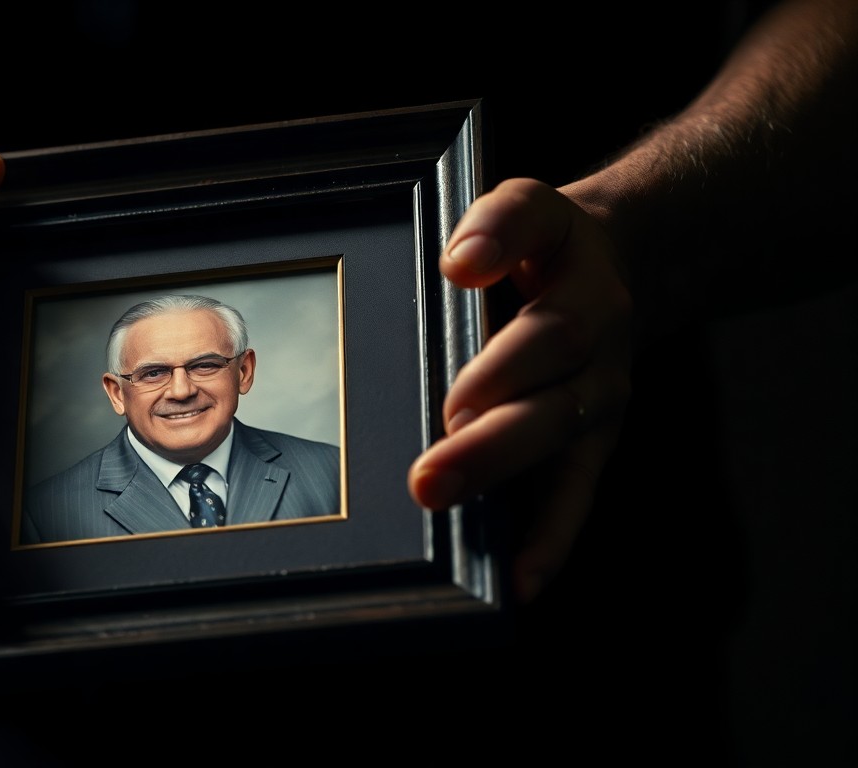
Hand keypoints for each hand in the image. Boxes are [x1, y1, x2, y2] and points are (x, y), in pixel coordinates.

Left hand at [407, 177, 631, 603]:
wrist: (617, 267)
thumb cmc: (549, 246)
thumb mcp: (531, 208)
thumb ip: (498, 225)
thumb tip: (461, 266)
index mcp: (581, 287)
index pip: (546, 317)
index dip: (506, 352)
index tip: (458, 345)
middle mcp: (598, 348)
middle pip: (548, 397)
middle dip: (488, 439)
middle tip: (428, 473)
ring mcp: (599, 401)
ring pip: (555, 445)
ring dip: (499, 477)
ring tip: (441, 502)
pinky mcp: (590, 444)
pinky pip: (574, 497)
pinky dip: (549, 542)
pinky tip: (518, 582)